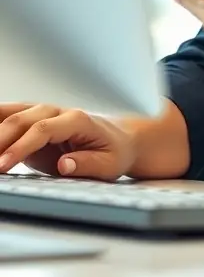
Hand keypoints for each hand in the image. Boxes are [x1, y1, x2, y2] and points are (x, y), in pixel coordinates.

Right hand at [0, 104, 136, 178]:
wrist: (119, 137)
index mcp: (77, 119)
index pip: (42, 129)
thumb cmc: (114, 151)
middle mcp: (58, 111)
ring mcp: (44, 113)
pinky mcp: (33, 122)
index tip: (2, 165)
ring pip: (12, 114)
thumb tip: (65, 164)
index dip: (20, 147)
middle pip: (21, 119)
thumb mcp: (109, 164)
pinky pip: (10, 117)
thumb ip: (87, 164)